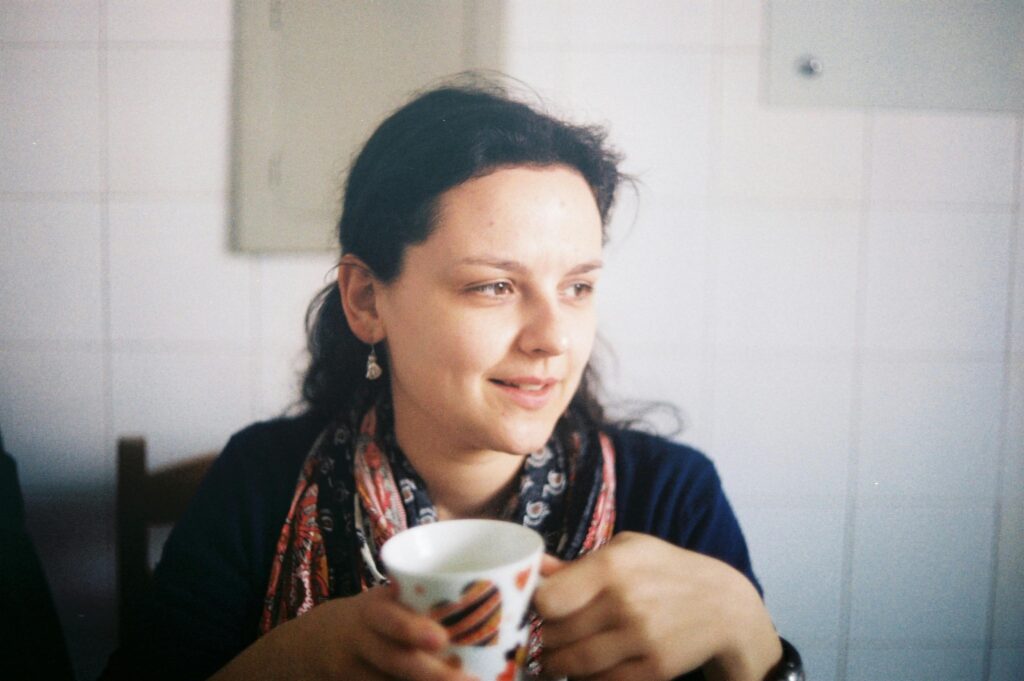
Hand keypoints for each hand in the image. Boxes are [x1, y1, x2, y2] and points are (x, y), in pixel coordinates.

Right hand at [212, 584, 478, 680]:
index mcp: (371, 612)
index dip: (411, 629)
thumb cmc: (376, 615)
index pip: (388, 619)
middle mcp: (361, 643)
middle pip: (395, 662)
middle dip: (432, 674)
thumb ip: (426, 596)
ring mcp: (355, 674)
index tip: (441, 638)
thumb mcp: (389, 598)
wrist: (319, 643)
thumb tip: (499, 584)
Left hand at [533, 532, 780, 680]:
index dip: (536, 608)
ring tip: (553, 658)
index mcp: (612, 566)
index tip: (537, 610)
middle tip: (540, 637)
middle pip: (557, 634)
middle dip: (543, 638)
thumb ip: (579, 563)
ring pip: (574, 664)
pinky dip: (586, 679)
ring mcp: (640, 639)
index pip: (549, 599)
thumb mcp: (628, 550)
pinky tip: (585, 669)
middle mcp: (623, 603)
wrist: (724, 605)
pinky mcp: (653, 669)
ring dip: (556, 664)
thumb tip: (535, 568)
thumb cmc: (667, 570)